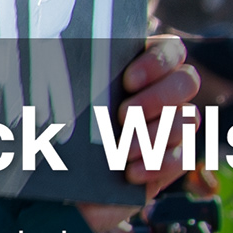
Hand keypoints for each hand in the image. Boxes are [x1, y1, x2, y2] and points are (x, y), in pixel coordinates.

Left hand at [76, 36, 203, 227]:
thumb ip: (67, 88)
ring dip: (155, 134)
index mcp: (144, 68)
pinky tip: (131, 172)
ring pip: (188, 119)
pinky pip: (183, 157)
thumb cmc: (67, 131)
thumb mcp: (65, 107)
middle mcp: (167, 93)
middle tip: (123, 115)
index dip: (157, 61)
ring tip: (122, 151)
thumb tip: (45, 73)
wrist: (69, 182)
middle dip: (157, 98)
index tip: (128, 80)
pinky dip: (158, 164)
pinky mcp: (174, 157)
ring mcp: (175, 124)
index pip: (171, 50)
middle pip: (187, 82)